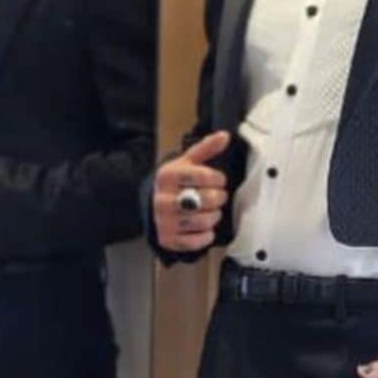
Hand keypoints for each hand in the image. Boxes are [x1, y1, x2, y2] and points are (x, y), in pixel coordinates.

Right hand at [151, 131, 230, 251]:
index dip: (218, 179)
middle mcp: (163, 199)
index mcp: (168, 176)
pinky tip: (205, 228)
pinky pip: (196, 242)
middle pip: (205, 200)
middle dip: (218, 198)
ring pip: (203, 221)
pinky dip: (206, 236)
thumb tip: (225, 136)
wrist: (153, 205)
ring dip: (214, 217)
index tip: (218, 180)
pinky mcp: (167, 239)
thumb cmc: (176, 183)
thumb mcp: (187, 163)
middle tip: (218, 197)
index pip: (204, 176)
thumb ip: (206, 149)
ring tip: (212, 211)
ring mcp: (164, 221)